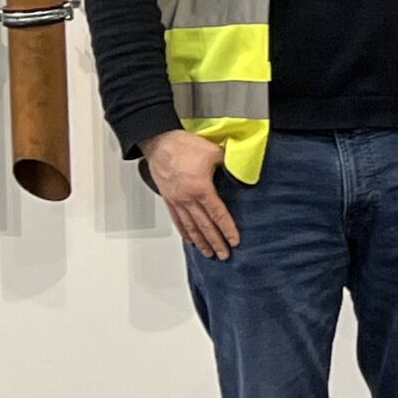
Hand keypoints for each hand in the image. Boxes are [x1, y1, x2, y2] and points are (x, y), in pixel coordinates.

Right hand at [142, 129, 238, 259]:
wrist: (160, 142)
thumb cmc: (184, 146)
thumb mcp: (215, 153)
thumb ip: (228, 166)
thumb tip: (237, 173)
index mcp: (201, 189)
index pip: (218, 214)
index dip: (227, 229)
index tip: (234, 241)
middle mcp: (187, 199)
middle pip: (205, 226)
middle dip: (215, 242)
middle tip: (224, 255)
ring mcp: (176, 200)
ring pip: (190, 226)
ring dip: (200, 241)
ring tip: (208, 253)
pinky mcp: (169, 198)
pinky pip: (177, 219)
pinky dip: (185, 232)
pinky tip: (190, 239)